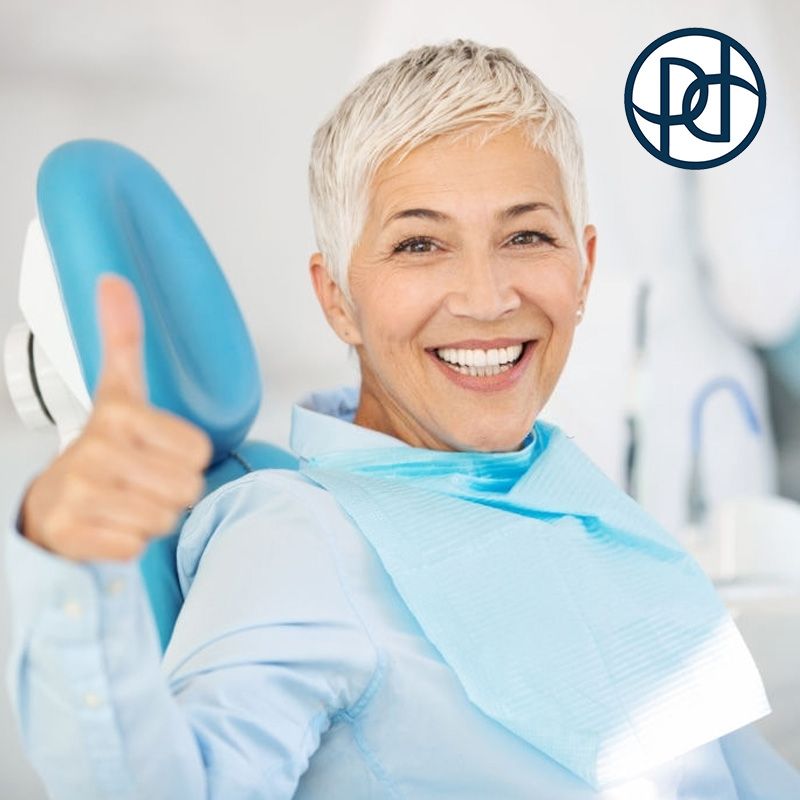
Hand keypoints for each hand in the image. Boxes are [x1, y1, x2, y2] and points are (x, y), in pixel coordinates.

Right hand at [20, 274, 212, 560]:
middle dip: (172, 490)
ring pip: (164, 518)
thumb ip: (123, 338)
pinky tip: (110, 523)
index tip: (156, 450)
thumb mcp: (118, 388)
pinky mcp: (70, 534)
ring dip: (154, 516)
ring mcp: (79, 495)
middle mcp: (95, 453)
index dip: (185, 456)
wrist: (52, 500)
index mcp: (118, 415)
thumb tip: (113, 280)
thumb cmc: (101, 446)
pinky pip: (136, 545)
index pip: (198, 451)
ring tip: (127, 499)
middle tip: (143, 480)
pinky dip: (130, 541)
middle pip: (186, 488)